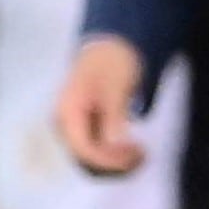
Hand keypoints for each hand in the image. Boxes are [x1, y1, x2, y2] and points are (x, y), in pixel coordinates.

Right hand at [55, 33, 150, 176]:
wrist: (110, 47)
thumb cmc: (113, 62)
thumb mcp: (117, 86)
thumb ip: (114, 114)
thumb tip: (113, 142)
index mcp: (68, 110)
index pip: (83, 148)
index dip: (108, 158)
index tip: (134, 154)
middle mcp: (64, 122)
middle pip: (85, 157)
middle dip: (114, 161)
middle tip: (143, 155)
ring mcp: (73, 127)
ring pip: (91, 158)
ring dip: (115, 161)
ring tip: (141, 154)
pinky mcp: (84, 128)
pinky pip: (96, 150)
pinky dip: (115, 154)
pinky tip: (133, 149)